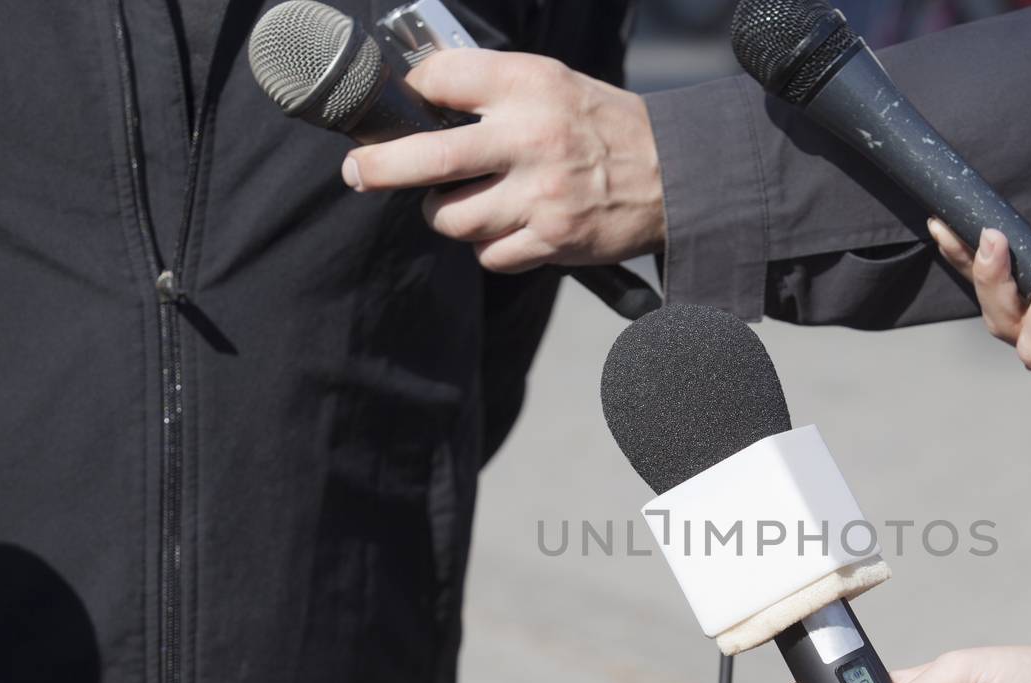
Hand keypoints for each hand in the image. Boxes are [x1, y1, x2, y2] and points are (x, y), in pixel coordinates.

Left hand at [341, 50, 665, 272]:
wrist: (673, 173)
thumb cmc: (601, 125)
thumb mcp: (552, 82)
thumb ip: (491, 86)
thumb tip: (419, 93)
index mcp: (529, 85)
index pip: (439, 80)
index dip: (411, 94)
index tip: (401, 108)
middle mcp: (532, 138)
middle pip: (428, 157)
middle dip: (379, 168)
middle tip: (357, 172)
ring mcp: (542, 195)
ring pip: (453, 217)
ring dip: (446, 214)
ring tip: (464, 203)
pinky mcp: (553, 240)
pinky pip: (489, 255)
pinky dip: (489, 247)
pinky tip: (507, 228)